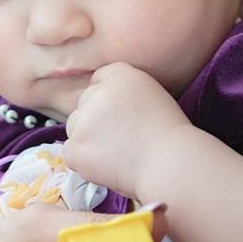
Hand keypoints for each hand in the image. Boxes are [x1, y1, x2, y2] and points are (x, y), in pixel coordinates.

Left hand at [63, 62, 193, 198]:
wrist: (170, 162)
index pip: (99, 79)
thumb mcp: (154, 96)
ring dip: (88, 139)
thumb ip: (127, 94)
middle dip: (96, 119)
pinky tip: (107, 167)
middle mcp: (97, 92)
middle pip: (84, 103)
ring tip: (116, 155)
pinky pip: (71, 153)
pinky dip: (84, 162)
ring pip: (75, 127)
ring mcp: (83, 120)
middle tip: (120, 139)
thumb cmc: (171, 134)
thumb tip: (109, 106)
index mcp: (120, 74)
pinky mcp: (75, 146)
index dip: (108, 99)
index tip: (119, 116)